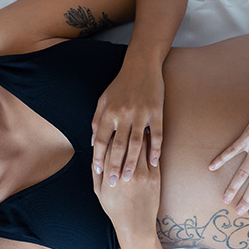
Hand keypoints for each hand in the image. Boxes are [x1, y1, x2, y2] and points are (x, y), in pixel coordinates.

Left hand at [92, 61, 163, 186]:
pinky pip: (157, 135)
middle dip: (114, 166)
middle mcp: (123, 114)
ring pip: (136, 144)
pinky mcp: (156, 112)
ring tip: (130, 178)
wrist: (141, 64)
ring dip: (132, 162)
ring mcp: (141, 114)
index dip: (98, 157)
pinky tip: (154, 163)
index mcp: (109, 112)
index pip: (101, 140)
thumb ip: (97, 119)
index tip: (98, 173)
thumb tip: (92, 141)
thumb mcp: (104, 99)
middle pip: (117, 146)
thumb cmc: (121, 83)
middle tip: (114, 184)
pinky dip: (156, 150)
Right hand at [93, 131, 160, 238]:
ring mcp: (142, 174)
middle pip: (124, 143)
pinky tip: (148, 135)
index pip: (107, 146)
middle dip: (123, 128)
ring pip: (140, 146)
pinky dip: (150, 144)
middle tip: (124, 116)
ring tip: (137, 121)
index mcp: (110, 175)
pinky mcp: (155, 177)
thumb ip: (96, 171)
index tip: (108, 123)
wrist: (135, 225)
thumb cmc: (114, 208)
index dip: (107, 133)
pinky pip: (152, 155)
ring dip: (138, 132)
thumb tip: (94, 153)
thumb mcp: (98, 191)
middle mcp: (125, 172)